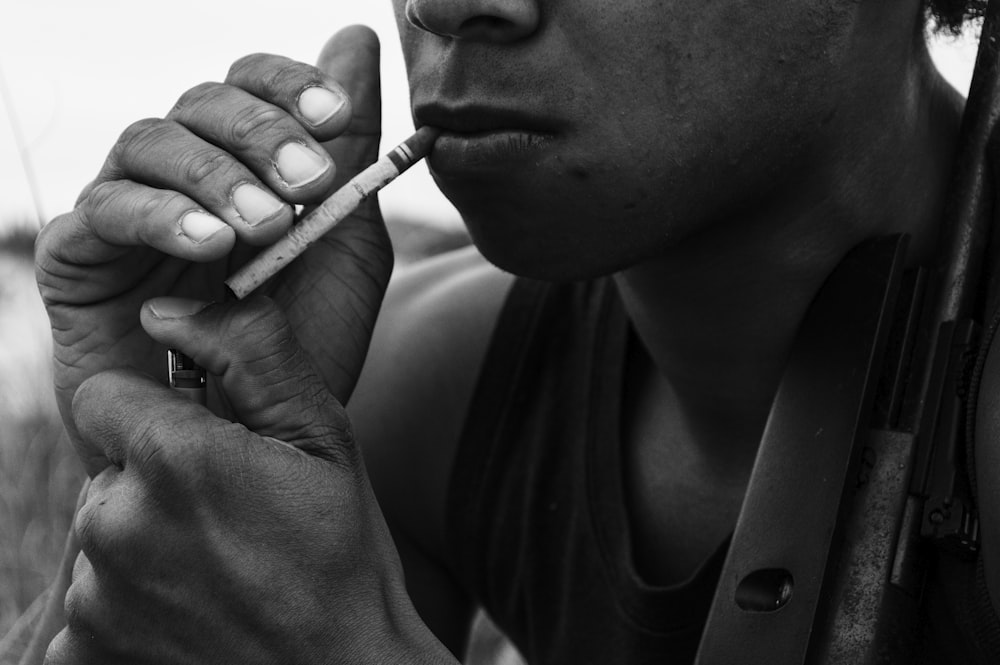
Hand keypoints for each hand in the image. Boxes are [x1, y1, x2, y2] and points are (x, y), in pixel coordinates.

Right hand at [35, 26, 390, 466]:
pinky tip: (211, 245)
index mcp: (244, 167)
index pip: (249, 86)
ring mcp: (128, 214)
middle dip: (259, 133)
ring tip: (263, 225)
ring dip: (213, 175)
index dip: (288, 84)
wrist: (253, 439)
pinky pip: (104, 212)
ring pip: (149, 143)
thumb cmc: (300, 347)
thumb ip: (349, 153)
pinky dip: (160, 217)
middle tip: (308, 182)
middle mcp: (182, 178)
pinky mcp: (80, 259)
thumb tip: (355, 35)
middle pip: (199, 104)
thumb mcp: (345, 247)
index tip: (339, 116)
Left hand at [43, 296, 455, 664]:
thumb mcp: (323, 437)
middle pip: (107, 467)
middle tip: (229, 516)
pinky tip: (194, 613)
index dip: (156, 414)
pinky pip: (89, 603)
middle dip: (154, 480)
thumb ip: (250, 353)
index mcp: (174, 458)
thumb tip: (167, 309)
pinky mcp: (84, 654)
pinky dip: (130, 605)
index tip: (204, 446)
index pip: (104, 394)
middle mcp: (117, 524)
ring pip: (102, 533)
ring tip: (220, 570)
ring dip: (145, 542)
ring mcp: (96, 598)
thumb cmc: (342, 554)